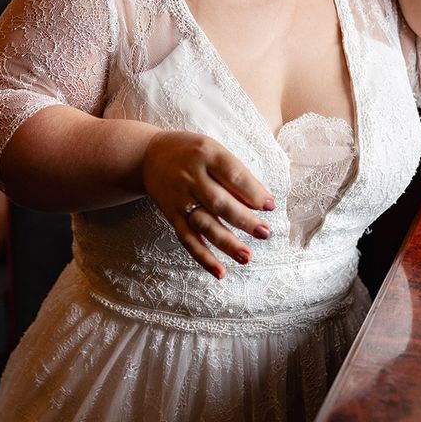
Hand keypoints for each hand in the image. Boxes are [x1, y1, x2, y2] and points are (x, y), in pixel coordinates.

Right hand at [141, 131, 274, 278]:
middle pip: (219, 202)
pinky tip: (220, 272)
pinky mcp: (172, 216)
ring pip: (204, 224)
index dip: (253, 192)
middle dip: (244, 220)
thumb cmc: (191, 152)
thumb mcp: (213, 150)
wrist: (150, 156)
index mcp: (207, 155)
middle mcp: (191, 178)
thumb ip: (235, 173)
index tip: (270, 206)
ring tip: (247, 256)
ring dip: (226, 243)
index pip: (233, 175)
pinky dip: (203, 257)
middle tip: (264, 233)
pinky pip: (188, 239)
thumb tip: (260, 204)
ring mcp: (180, 199)